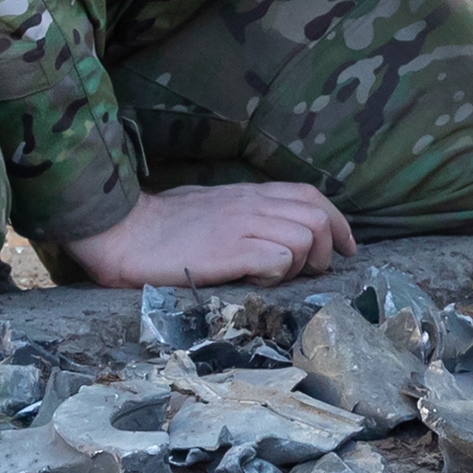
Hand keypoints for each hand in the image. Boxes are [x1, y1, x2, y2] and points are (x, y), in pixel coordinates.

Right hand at [53, 178, 353, 290]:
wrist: (126, 231)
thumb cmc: (163, 225)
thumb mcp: (212, 207)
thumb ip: (244, 214)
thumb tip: (270, 233)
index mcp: (249, 193)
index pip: (311, 196)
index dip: (338, 222)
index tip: (346, 248)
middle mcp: (252, 205)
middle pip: (318, 216)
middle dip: (328, 248)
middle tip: (311, 271)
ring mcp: (243, 226)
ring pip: (306, 237)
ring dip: (303, 263)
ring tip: (277, 276)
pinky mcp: (230, 250)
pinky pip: (280, 257)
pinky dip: (280, 272)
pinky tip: (257, 278)